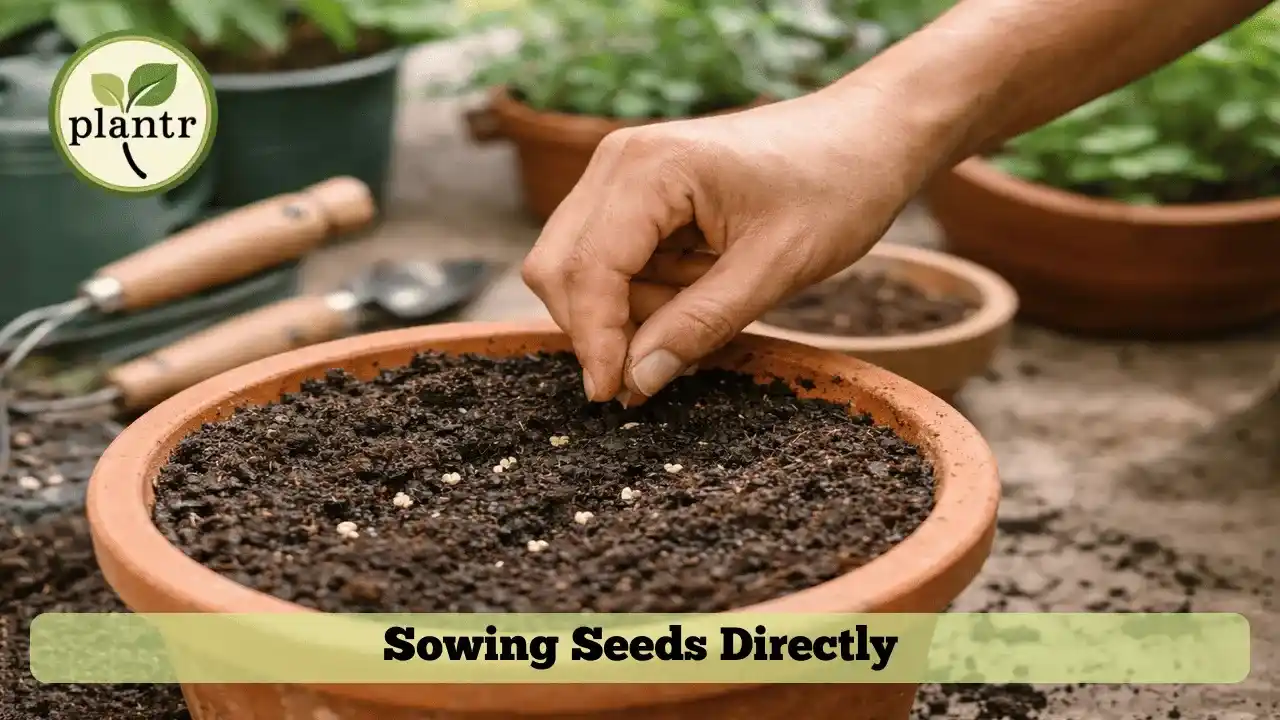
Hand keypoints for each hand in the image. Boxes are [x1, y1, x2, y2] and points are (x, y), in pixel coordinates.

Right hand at [522, 82, 948, 402]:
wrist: (869, 134)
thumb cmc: (836, 186)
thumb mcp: (778, 268)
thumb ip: (701, 324)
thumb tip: (637, 380)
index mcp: (648, 168)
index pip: (586, 271)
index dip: (595, 341)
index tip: (616, 397)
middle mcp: (618, 161)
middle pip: (560, 268)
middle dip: (605, 325)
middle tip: (674, 352)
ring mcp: (622, 172)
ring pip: (581, 270)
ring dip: (634, 308)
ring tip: (714, 292)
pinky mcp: (635, 190)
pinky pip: (611, 260)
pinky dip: (647, 290)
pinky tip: (704, 280)